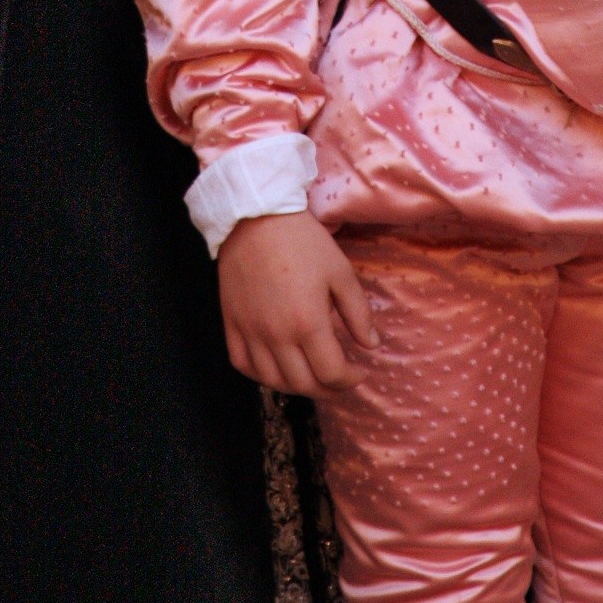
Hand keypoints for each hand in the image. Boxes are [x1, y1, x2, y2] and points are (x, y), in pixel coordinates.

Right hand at [218, 212, 377, 394]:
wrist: (256, 215)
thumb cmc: (303, 240)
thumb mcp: (340, 271)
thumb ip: (358, 312)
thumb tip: (370, 345)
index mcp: (307, 321)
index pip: (332, 373)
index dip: (351, 380)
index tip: (360, 371)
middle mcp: (276, 334)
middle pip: (304, 384)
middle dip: (328, 387)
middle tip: (340, 377)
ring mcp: (250, 331)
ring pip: (273, 381)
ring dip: (297, 386)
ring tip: (311, 374)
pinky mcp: (231, 322)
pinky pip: (243, 364)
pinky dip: (260, 374)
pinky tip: (275, 367)